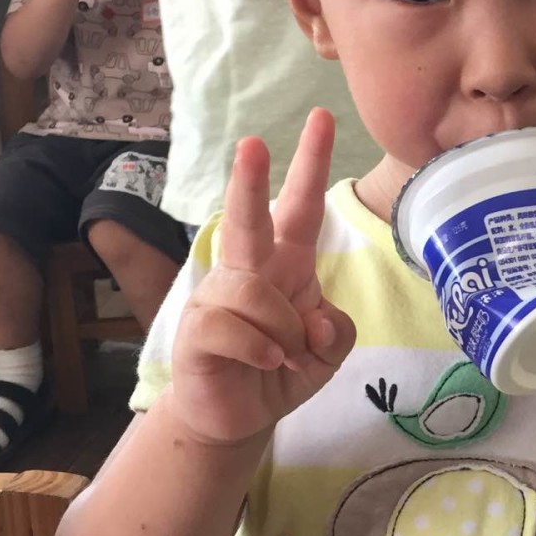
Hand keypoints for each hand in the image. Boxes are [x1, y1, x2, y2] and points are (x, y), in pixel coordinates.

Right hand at [170, 109, 354, 445]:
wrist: (238, 416)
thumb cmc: (282, 369)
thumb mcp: (328, 353)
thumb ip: (338, 331)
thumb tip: (319, 319)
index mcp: (286, 265)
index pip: (302, 207)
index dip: (312, 165)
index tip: (322, 119)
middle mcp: (249, 271)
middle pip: (250, 219)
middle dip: (251, 182)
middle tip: (253, 144)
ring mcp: (217, 298)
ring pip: (254, 290)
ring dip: (283, 328)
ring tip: (286, 355)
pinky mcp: (197, 330)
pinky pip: (234, 327)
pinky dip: (261, 348)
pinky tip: (267, 362)